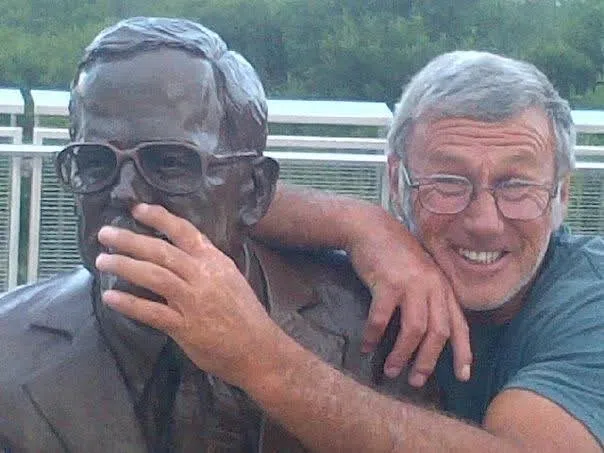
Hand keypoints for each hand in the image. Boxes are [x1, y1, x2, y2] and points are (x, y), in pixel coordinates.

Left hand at [94, 203, 278, 386]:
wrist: (259, 348)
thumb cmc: (245, 314)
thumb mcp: (230, 279)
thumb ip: (205, 266)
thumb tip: (176, 256)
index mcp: (215, 261)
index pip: (184, 231)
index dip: (159, 218)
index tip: (137, 209)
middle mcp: (203, 276)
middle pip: (161, 251)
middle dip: (130, 240)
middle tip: (105, 233)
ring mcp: (193, 301)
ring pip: (153, 276)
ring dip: (124, 266)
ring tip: (102, 260)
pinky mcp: (184, 326)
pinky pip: (151, 311)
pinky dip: (128, 303)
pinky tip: (110, 297)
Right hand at [348, 210, 471, 385]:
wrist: (371, 228)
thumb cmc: (395, 254)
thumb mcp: (422, 273)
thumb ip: (430, 297)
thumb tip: (428, 334)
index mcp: (443, 287)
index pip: (460, 324)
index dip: (463, 352)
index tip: (463, 376)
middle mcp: (432, 286)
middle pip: (439, 332)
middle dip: (428, 362)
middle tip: (416, 382)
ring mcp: (410, 284)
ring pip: (414, 330)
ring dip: (402, 355)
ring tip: (391, 370)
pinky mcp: (387, 283)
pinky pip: (381, 319)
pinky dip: (374, 337)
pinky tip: (366, 347)